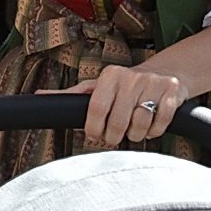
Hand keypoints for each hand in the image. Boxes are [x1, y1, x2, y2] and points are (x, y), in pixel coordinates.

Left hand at [45, 63, 188, 146]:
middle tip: (116, 135)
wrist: (165, 73)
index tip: (95, 134)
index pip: (95, 109)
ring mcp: (153, 83)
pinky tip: (151, 124)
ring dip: (136, 135)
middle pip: (118, 123)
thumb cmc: (123, 86)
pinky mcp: (172, 92)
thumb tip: (38, 96)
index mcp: (110, 75)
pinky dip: (155, 131)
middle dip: (115, 136)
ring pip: (140, 126)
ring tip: (135, 127)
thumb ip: (71, 95)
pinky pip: (160, 124)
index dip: (94, 129)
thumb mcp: (98, 86)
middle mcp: (131, 77)